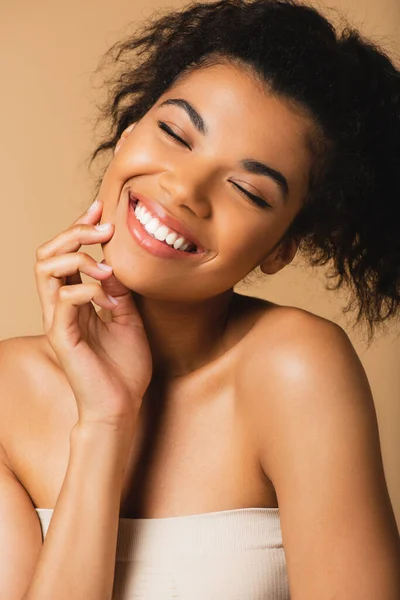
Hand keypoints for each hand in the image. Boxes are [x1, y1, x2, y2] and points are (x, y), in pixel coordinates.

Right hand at [34, 199, 151, 427]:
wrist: (121, 405)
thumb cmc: (124, 366)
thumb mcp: (129, 318)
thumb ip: (120, 291)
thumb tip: (117, 263)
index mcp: (76, 300)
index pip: (66, 254)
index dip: (80, 227)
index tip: (102, 208)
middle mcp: (61, 306)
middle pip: (47, 254)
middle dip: (73, 232)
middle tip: (104, 228)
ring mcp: (58, 321)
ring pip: (46, 270)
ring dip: (77, 258)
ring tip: (106, 268)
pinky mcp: (62, 337)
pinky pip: (64, 301)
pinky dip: (88, 291)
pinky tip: (109, 299)